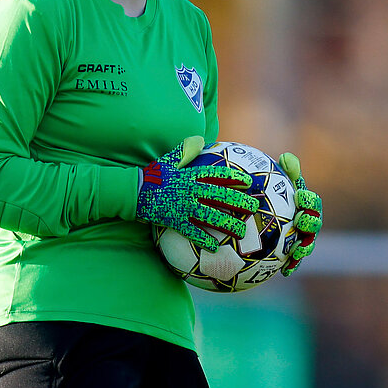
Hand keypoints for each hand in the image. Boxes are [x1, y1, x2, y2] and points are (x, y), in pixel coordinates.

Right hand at [135, 135, 254, 248]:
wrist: (133, 192)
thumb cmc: (152, 175)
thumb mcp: (168, 160)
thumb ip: (185, 151)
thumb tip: (199, 140)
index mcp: (191, 175)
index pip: (217, 175)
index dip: (234, 177)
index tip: (248, 182)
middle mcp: (190, 190)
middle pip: (220, 196)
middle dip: (239, 202)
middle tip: (254, 207)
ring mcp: (183, 206)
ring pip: (211, 216)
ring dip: (228, 224)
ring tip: (241, 232)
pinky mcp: (174, 220)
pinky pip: (193, 232)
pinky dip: (204, 240)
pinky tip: (215, 247)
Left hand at [277, 152, 321, 275]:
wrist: (262, 218)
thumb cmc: (271, 197)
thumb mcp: (275, 183)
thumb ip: (283, 172)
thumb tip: (286, 158)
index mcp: (306, 206)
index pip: (312, 202)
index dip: (309, 199)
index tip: (299, 195)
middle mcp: (308, 223)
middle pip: (314, 223)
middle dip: (310, 222)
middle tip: (299, 219)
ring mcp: (302, 240)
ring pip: (307, 245)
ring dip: (304, 248)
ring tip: (297, 251)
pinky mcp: (292, 255)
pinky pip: (295, 262)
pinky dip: (292, 266)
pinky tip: (285, 272)